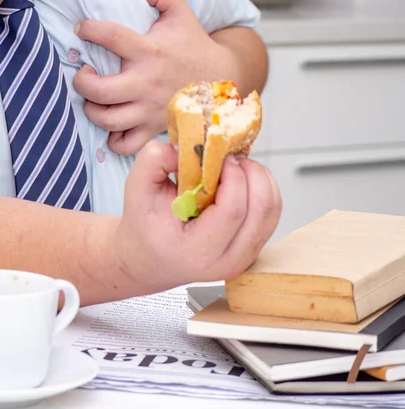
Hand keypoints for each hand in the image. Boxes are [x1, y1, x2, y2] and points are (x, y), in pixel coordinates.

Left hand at [73, 0, 234, 155]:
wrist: (221, 80)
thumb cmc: (194, 47)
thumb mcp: (181, 13)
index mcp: (149, 52)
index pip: (109, 37)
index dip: (89, 30)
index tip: (81, 29)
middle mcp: (146, 83)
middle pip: (99, 91)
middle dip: (81, 82)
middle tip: (83, 75)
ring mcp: (148, 110)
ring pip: (107, 120)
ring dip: (91, 111)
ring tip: (93, 100)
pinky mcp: (153, 128)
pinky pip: (125, 144)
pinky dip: (113, 139)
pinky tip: (112, 125)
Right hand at [114, 141, 281, 291]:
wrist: (148, 258)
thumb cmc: (144, 224)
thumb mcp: (137, 187)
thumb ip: (155, 158)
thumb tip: (190, 146)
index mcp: (195, 251)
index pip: (232, 210)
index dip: (233, 176)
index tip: (219, 158)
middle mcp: (225, 262)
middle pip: (262, 211)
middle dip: (252, 174)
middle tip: (232, 159)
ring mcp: (242, 260)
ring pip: (272, 211)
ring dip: (260, 180)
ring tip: (236, 169)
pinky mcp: (251, 252)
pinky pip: (270, 216)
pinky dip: (261, 191)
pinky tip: (240, 183)